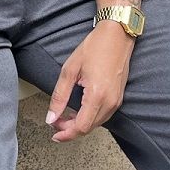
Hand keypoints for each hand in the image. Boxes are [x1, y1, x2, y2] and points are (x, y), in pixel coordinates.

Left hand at [45, 21, 134, 141]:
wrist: (117, 35)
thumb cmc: (96, 47)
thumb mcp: (70, 70)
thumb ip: (59, 96)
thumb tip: (51, 117)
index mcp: (97, 96)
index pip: (81, 127)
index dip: (65, 134)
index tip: (53, 133)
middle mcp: (110, 102)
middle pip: (89, 128)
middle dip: (70, 130)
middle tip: (55, 122)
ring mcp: (116, 100)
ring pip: (96, 124)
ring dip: (80, 125)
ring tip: (64, 117)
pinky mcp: (118, 97)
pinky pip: (103, 116)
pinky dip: (89, 118)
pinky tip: (79, 111)